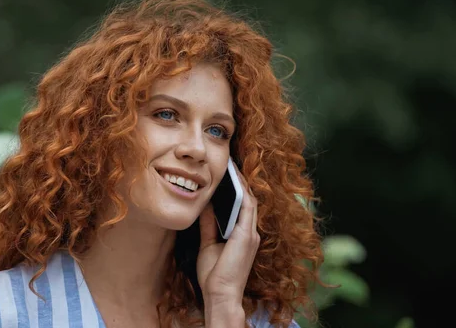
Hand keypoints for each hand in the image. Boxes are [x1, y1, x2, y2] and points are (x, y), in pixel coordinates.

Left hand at [197, 167, 259, 323]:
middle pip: (247, 199)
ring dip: (242, 182)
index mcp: (242, 235)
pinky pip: (247, 207)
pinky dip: (243, 191)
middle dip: (239, 181)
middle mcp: (250, 232)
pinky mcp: (247, 235)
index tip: (226, 173)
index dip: (236, 188)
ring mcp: (251, 233)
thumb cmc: (214, 274)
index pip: (241, 205)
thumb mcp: (208, 243)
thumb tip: (205, 204)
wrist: (220, 293)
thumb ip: (208, 224)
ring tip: (232, 165)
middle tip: (230, 163)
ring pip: (249, 200)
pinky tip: (236, 179)